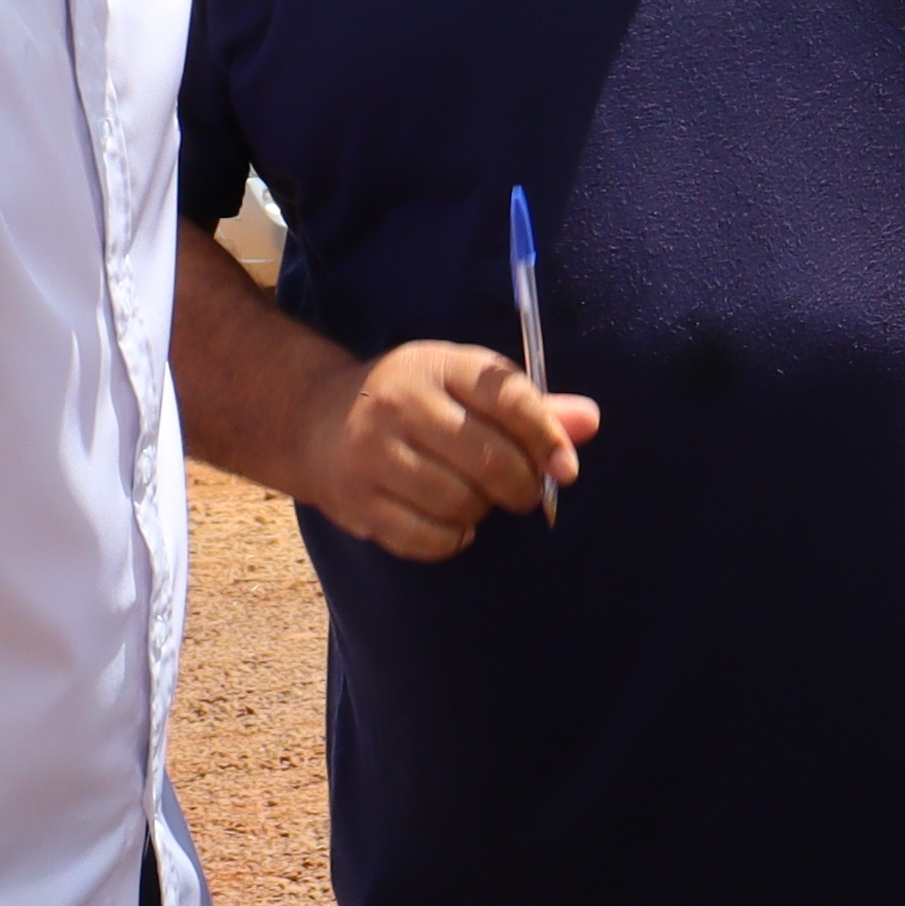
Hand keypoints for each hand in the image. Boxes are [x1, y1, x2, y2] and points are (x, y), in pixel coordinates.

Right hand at [298, 340, 597, 561]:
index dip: (548, 440)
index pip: (511, 401)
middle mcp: (401, 403)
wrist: (313, 419)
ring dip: (482, 512)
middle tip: (522, 493)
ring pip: (461, 503)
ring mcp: (372, 452)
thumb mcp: (463, 386)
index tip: (565, 468)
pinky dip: (452, 540)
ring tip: (475, 500)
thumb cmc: (412, 403)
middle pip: (491, 461)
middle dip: (522, 487)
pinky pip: (428, 538)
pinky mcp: (356, 499)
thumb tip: (590, 421)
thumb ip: (528, 406)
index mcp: (438, 365)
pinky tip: (450, 524)